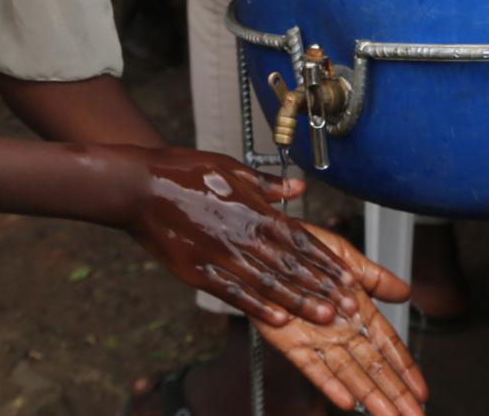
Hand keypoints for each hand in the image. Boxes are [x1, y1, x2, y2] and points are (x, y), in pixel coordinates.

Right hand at [128, 148, 356, 325]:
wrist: (140, 186)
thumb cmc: (183, 172)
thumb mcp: (230, 167)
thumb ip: (266, 183)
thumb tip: (298, 189)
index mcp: (252, 209)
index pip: (298, 238)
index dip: (324, 259)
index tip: (346, 275)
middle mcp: (242, 234)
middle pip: (290, 264)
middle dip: (321, 286)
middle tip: (348, 306)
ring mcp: (220, 255)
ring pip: (268, 282)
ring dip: (299, 301)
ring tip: (324, 316)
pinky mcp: (198, 272)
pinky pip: (233, 292)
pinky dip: (257, 306)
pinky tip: (278, 319)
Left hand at [254, 222, 428, 414]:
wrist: (265, 244)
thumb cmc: (305, 249)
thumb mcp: (346, 256)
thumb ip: (375, 276)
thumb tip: (405, 290)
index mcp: (357, 310)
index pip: (388, 344)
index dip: (406, 367)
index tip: (422, 391)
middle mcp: (341, 330)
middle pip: (374, 367)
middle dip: (396, 393)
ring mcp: (318, 339)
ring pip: (349, 374)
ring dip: (370, 397)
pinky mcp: (291, 344)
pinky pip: (312, 368)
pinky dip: (328, 385)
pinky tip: (345, 401)